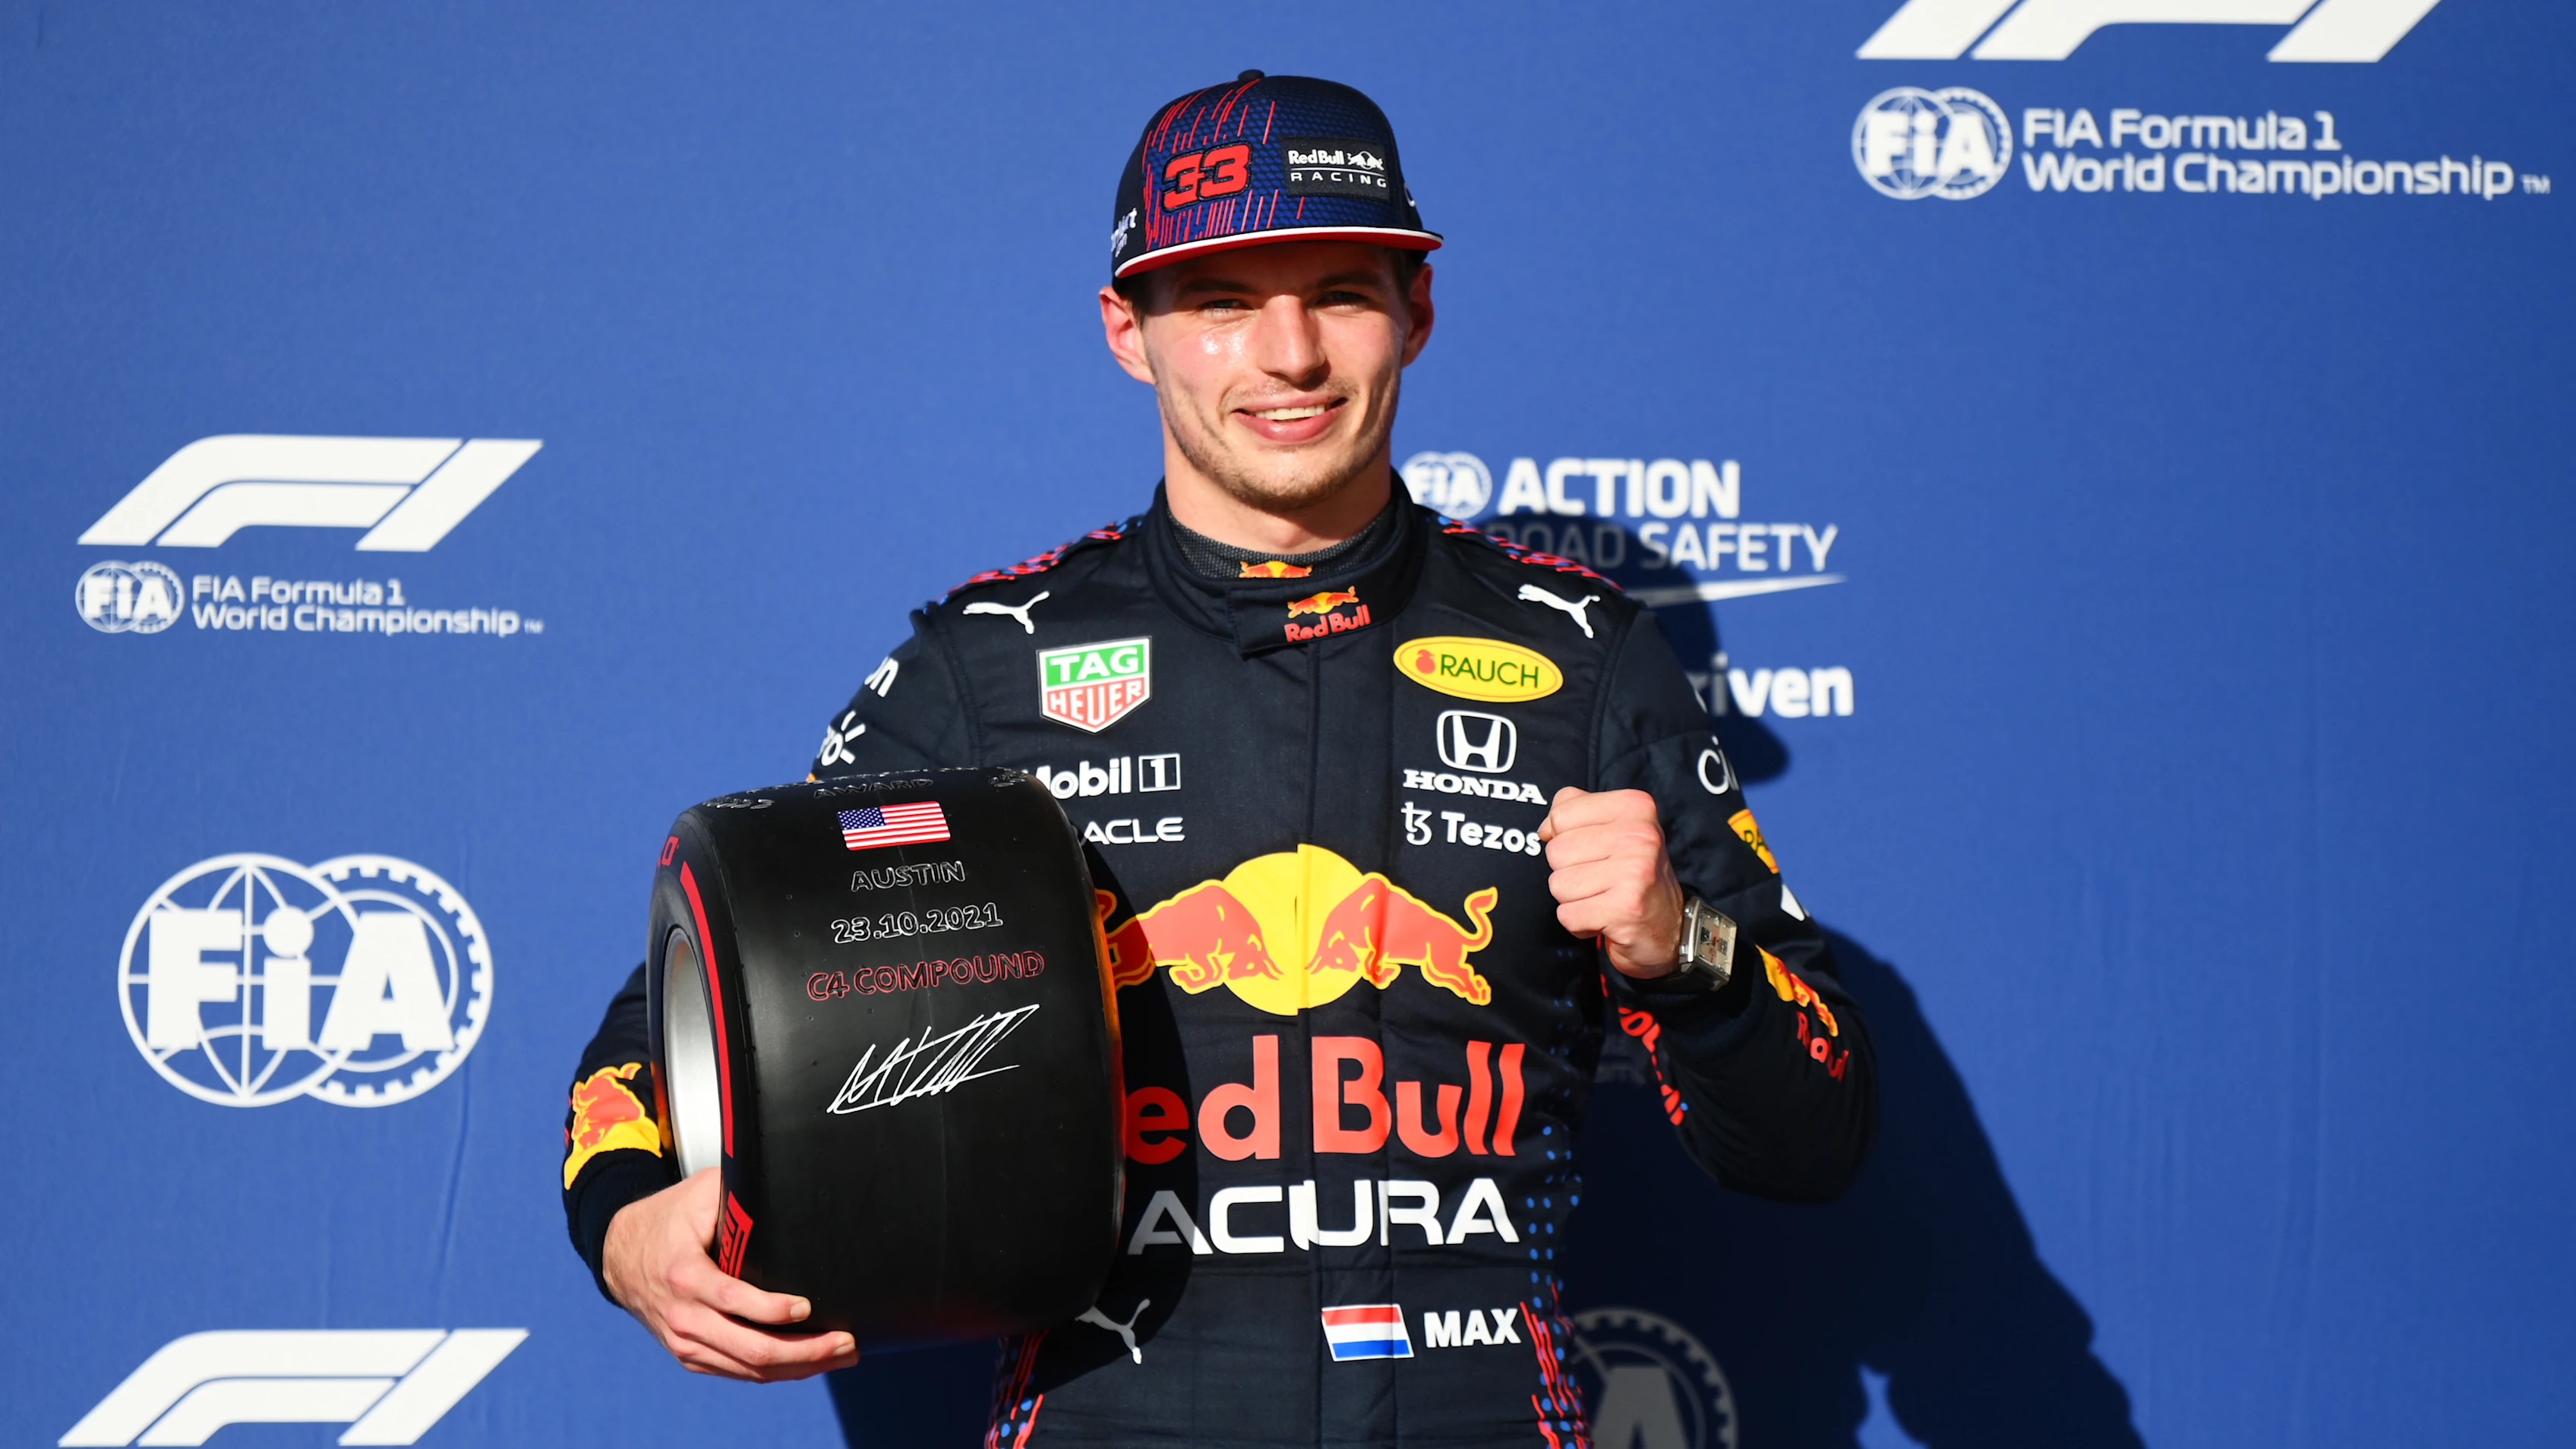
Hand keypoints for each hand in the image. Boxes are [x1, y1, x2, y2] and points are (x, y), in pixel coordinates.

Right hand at [602, 1167, 858, 1380]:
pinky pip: (739, 1372)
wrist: (620, 1254)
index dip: (773, 1310)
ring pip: (749, 1369)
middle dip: (805, 1351)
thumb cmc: (669, 1219)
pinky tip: (809, 1364)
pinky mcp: (691, 1355)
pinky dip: (777, 1372)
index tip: (807, 1306)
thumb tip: (792, 1180)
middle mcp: (684, 1318)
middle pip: (751, 1350)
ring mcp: (686, 1342)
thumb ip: (740, 1193)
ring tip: (842, 1354)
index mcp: (685, 1275)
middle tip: (846, 1342)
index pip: (734, 1301)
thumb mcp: (700, 1194)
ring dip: (800, 1367)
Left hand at [1536, 787, 1685, 979]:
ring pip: (1559, 884)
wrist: (1673, 928)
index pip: (1561, 815)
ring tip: (1603, 899)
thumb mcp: (1613, 829)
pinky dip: (1579, 924)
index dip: (1565, 838)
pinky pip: (1567, 915)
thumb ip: (1574, 812)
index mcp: (1635, 807)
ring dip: (1574, 900)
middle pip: (1556, 851)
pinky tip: (1604, 918)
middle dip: (1569, 872)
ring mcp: (1635, 872)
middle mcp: (1640, 835)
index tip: (1594, 852)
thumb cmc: (1634, 875)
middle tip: (1601, 881)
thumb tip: (1545, 830)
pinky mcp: (1626, 908)